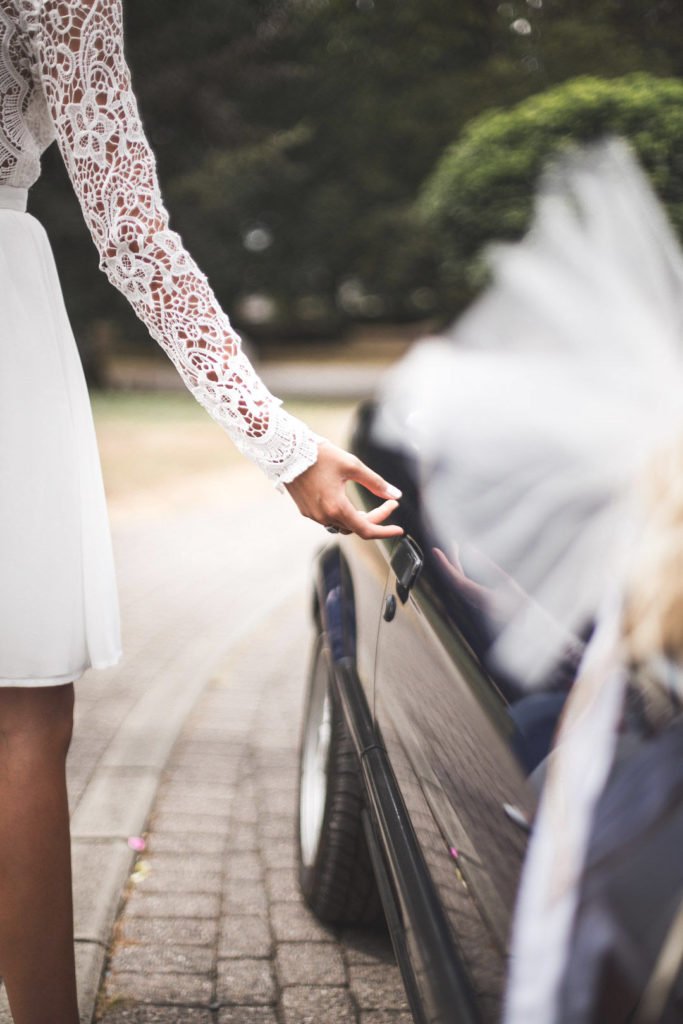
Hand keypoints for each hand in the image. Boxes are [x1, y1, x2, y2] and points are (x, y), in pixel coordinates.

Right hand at [284, 441, 403, 539]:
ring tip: (369, 506)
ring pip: (342, 526)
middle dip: (375, 518)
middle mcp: (324, 516)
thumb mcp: (352, 465)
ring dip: (358, 519)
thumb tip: (395, 495)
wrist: (287, 451)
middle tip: (389, 503)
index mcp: (336, 507)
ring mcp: (313, 515)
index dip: (385, 531)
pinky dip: (343, 515)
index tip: (399, 529)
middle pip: (356, 527)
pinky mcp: (306, 511)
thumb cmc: (320, 455)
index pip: (367, 530)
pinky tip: (347, 503)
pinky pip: (329, 520)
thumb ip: (376, 483)